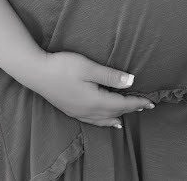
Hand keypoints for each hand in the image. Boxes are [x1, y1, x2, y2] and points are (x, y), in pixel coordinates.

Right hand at [30, 51, 154, 128]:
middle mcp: (87, 110)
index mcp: (95, 100)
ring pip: (103, 118)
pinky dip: (103, 120)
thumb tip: (131, 81)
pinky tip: (104, 120)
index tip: (151, 102)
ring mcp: (78, 112)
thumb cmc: (62, 66)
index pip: (122, 103)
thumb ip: (110, 76)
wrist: (35, 72)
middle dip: (131, 109)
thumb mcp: (89, 67)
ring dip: (118, 116)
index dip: (137, 102)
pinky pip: (92, 120)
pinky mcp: (70, 109)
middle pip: (115, 112)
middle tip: (146, 106)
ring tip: (128, 116)